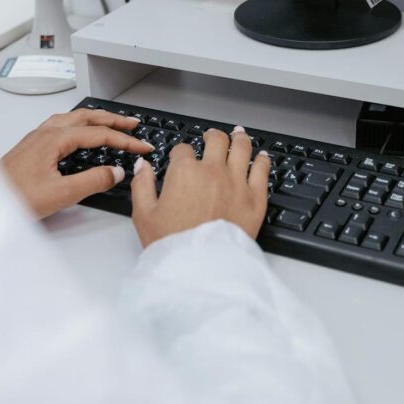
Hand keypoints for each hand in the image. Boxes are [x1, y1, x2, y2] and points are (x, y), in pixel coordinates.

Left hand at [0, 109, 153, 218]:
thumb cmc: (14, 198)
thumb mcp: (61, 194)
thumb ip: (92, 181)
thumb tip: (115, 172)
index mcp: (54, 139)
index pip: (99, 133)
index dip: (124, 140)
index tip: (142, 146)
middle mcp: (45, 133)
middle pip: (86, 117)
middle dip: (113, 119)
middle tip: (133, 124)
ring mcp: (36, 138)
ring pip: (73, 118)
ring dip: (95, 119)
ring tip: (111, 123)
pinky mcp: (31, 146)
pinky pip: (61, 125)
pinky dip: (79, 124)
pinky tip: (80, 133)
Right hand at [130, 126, 270, 247]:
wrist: (200, 269)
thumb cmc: (172, 245)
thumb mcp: (144, 215)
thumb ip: (142, 185)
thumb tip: (142, 166)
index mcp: (184, 172)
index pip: (183, 149)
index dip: (180, 152)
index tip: (180, 158)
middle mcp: (212, 171)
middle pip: (216, 140)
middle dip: (212, 135)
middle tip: (212, 136)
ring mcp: (237, 183)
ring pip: (242, 148)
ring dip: (239, 138)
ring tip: (238, 134)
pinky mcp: (255, 198)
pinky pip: (262, 170)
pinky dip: (262, 160)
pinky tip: (261, 157)